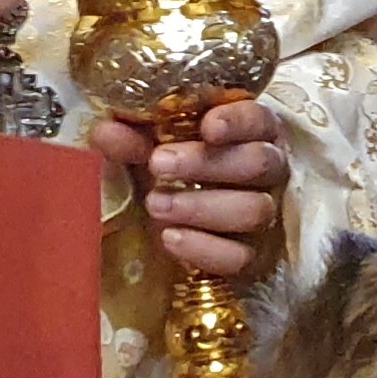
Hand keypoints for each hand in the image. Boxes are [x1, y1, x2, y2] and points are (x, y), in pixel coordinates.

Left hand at [88, 96, 289, 281]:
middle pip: (259, 162)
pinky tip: (170, 237)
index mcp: (247, 133)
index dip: (238, 122)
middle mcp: (267, 172)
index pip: (259, 120)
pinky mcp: (253, 257)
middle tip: (158, 164)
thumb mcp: (139, 149)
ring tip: (155, 204)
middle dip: (207, 163)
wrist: (154, 230)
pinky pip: (241, 256)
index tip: (207, 128)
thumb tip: (109, 134)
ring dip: (202, 207)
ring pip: (254, 210)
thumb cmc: (159, 172)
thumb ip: (127, 137)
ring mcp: (264, 216)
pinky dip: (204, 248)